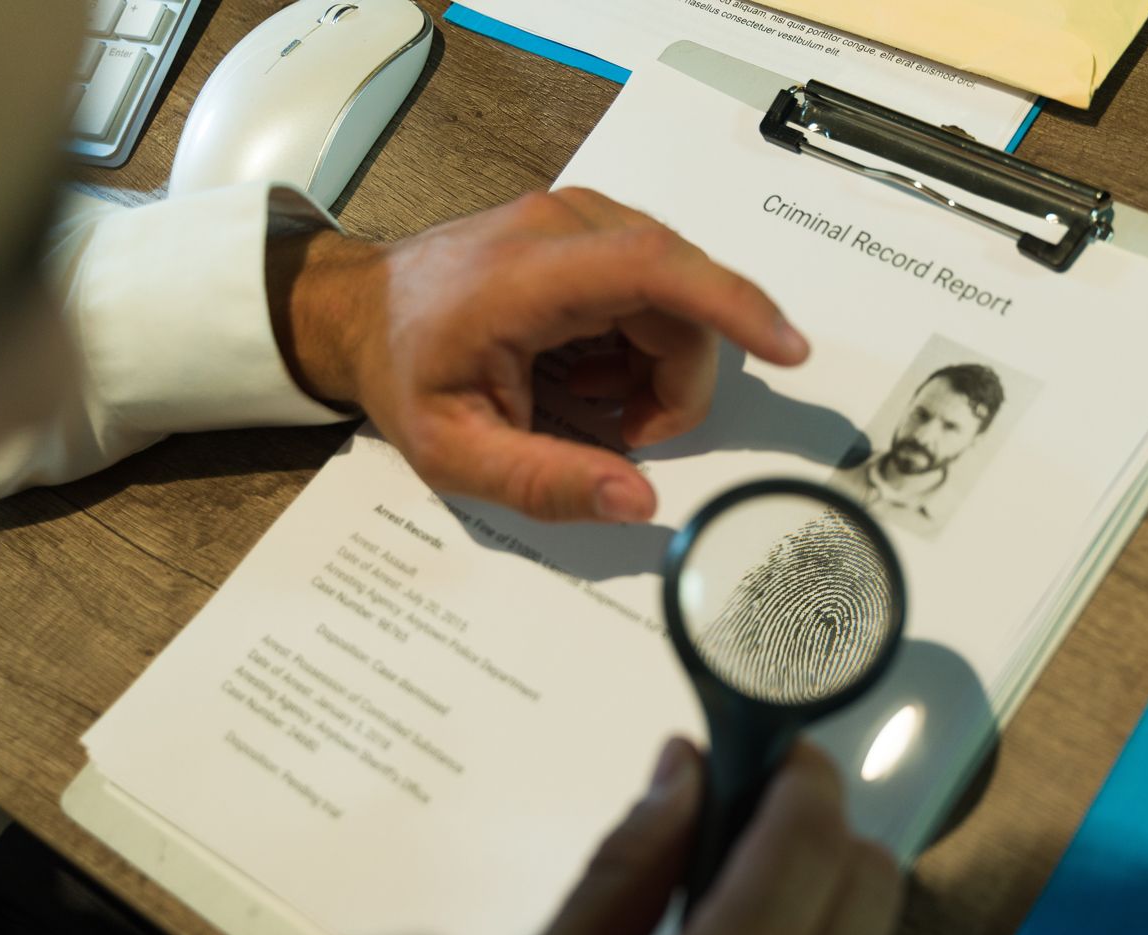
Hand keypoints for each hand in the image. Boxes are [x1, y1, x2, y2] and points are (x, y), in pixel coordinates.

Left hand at [270, 189, 809, 521]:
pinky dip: (639, 343)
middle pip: (679, 299)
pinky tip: (585, 370)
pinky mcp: (587, 228)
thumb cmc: (403, 377)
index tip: (788, 349)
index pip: (655, 269)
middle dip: (675, 382)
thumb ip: (546, 483)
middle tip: (621, 435)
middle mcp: (563, 227)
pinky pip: (654, 287)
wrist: (359, 314)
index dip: (732, 306)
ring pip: (675, 295)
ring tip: (586, 399)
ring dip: (653, 366)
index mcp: (526, 275)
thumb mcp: (458, 453)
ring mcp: (577, 219)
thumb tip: (637, 503)